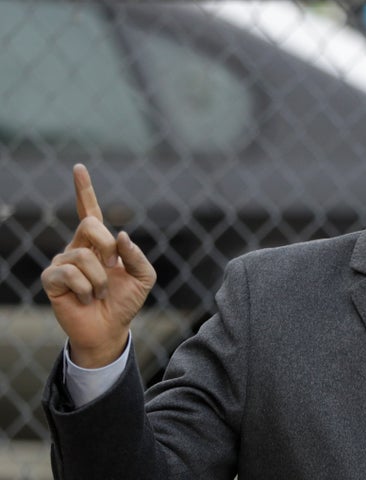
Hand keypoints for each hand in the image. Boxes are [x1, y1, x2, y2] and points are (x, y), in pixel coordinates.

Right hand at [41, 164, 156, 367]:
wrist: (110, 329)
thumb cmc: (125, 301)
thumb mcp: (143, 277)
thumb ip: (137, 255)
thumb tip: (121, 236)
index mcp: (99, 243)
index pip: (89, 211)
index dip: (83, 190)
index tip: (79, 168)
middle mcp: (78, 247)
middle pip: (90, 225)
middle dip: (107, 247)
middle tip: (112, 268)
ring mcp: (63, 262)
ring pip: (83, 256)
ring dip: (100, 279)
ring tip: (99, 293)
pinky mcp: (52, 279)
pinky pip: (69, 273)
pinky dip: (86, 288)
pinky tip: (86, 299)